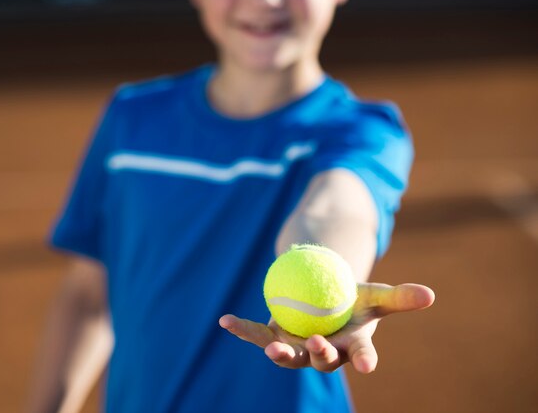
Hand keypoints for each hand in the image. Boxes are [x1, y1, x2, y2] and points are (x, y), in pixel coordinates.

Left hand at [219, 283, 434, 373]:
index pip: (360, 355)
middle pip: (320, 359)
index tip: (369, 364)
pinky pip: (258, 334)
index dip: (365, 360)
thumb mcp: (376, 294)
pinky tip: (225, 321)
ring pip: (288, 355)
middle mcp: (323, 354)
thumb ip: (401, 297)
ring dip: (278, 353)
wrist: (325, 297)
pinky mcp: (276, 339)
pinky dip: (242, 329)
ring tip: (271, 350)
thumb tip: (432, 294)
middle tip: (316, 344)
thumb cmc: (354, 299)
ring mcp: (297, 349)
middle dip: (319, 355)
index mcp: (351, 347)